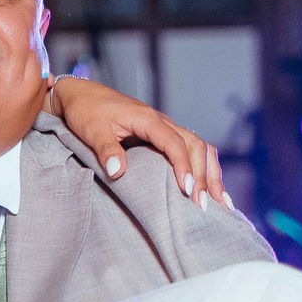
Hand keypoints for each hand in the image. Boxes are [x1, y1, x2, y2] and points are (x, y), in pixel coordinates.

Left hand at [49, 75, 224, 209]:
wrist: (80, 94)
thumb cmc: (85, 110)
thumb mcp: (91, 129)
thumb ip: (106, 148)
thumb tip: (117, 171)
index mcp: (148, 119)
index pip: (174, 143)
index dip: (184, 167)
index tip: (188, 191)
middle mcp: (162, 121)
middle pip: (196, 146)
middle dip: (204, 176)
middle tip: (204, 206)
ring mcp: (164, 128)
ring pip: (200, 147)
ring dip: (211, 173)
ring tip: (221, 203)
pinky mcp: (162, 135)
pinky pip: (191, 149)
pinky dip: (204, 168)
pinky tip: (210, 188)